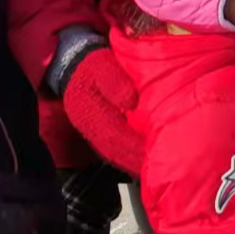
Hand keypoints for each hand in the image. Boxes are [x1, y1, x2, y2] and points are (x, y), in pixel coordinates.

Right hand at [63, 48, 143, 176]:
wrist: (76, 64)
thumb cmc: (92, 64)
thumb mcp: (102, 65)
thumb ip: (115, 82)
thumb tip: (130, 101)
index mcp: (89, 112)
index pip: (114, 136)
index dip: (133, 148)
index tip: (152, 155)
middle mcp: (89, 126)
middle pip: (114, 151)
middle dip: (135, 161)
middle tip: (158, 169)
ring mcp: (92, 131)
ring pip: (113, 152)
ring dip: (131, 162)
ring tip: (153, 168)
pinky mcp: (98, 130)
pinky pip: (113, 147)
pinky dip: (127, 155)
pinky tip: (141, 157)